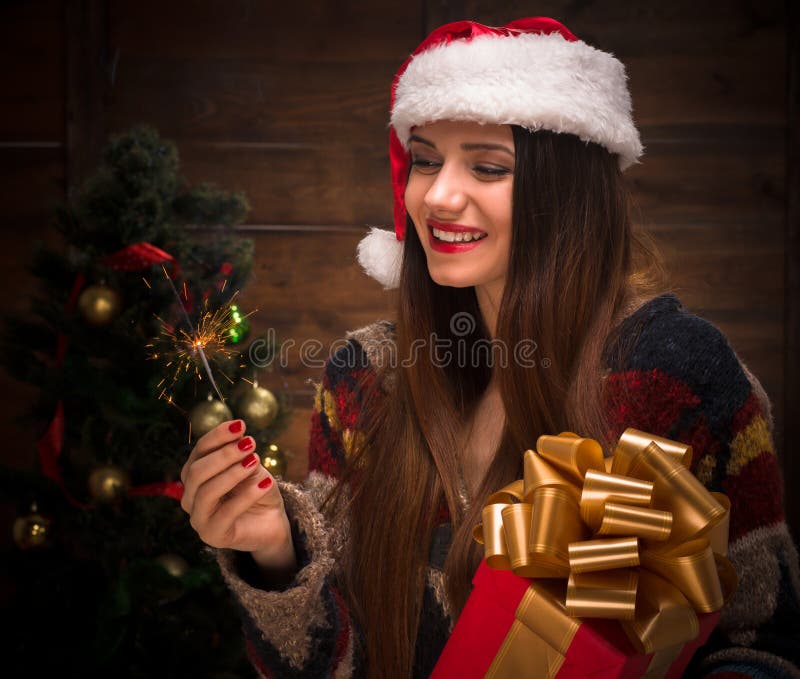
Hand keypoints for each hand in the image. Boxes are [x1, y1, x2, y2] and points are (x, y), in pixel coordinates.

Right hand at [181, 419, 295, 572]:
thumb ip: (241, 455)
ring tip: (255, 460)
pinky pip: (225, 514)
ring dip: (232, 473)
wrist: (273, 522)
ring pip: (206, 492)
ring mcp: (198, 519)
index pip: (198, 452)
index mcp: (195, 476)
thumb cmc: (257, 491)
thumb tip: (238, 434)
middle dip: (224, 455)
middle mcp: (190, 497)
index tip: (241, 425)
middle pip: (196, 472)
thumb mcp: (251, 468)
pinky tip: (265, 484)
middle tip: (250, 444)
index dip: (217, 436)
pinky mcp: (213, 536)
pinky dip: (247, 496)